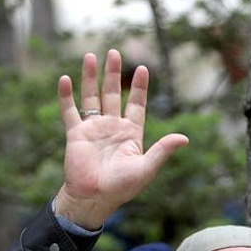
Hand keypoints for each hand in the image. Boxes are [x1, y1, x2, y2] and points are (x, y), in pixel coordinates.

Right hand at [52, 50, 188, 228]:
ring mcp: (93, 129)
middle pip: (112, 94)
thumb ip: (163, 150)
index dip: (139, 87)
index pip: (136, 104)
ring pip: (91, 97)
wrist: (95, 198)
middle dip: (113, 73)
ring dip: (90, 77)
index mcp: (130, 133)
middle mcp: (112, 127)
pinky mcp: (75, 134)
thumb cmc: (122, 187)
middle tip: (114, 52)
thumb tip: (185, 138)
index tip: (143, 68)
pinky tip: (65, 79)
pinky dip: (66, 96)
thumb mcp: (146, 168)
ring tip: (90, 55)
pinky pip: (70, 111)